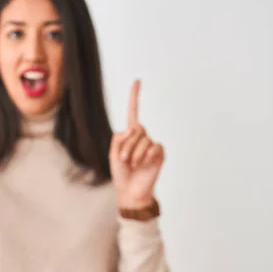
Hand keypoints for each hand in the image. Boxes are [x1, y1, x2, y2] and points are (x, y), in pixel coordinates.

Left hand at [109, 80, 163, 208]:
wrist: (130, 190)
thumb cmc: (120, 173)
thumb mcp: (113, 153)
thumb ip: (119, 138)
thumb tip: (133, 129)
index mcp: (129, 135)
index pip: (133, 113)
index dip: (135, 97)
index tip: (137, 81)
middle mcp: (142, 137)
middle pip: (136, 128)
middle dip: (127, 145)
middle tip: (123, 159)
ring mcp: (151, 145)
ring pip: (144, 139)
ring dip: (134, 153)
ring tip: (132, 165)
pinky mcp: (159, 153)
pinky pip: (153, 147)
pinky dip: (145, 156)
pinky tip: (143, 165)